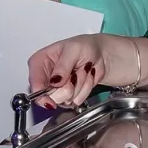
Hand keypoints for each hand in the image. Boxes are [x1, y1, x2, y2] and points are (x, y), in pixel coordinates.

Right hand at [30, 35, 144, 106]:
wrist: (114, 56)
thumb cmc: (92, 46)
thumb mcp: (76, 49)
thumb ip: (62, 66)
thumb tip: (53, 82)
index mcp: (43, 59)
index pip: (34, 80)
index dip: (41, 91)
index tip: (50, 99)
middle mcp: (49, 74)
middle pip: (49, 93)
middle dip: (68, 86)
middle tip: (79, 73)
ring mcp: (61, 86)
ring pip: (63, 99)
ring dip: (79, 87)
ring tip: (86, 72)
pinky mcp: (73, 94)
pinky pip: (75, 101)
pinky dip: (85, 91)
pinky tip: (90, 80)